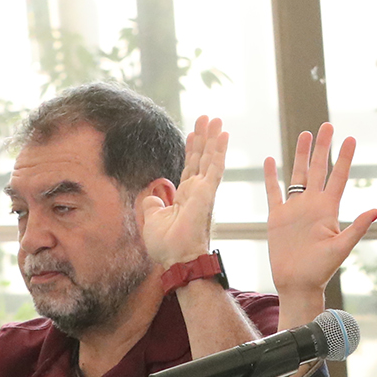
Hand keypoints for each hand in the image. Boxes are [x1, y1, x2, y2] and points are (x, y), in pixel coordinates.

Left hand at [140, 116, 225, 269]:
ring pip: (210, 158)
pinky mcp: (208, 192)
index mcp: (186, 197)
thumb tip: (152, 195)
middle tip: (208, 117)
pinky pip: (215, 167)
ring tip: (216, 119)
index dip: (191, 149)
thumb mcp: (152, 220)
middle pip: (201, 157)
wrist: (177, 259)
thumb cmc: (167, 246)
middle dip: (204, 137)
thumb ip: (154, 205)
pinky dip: (219, 150)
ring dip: (213, 137)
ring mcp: (204, 191)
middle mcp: (197, 191)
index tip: (193, 132)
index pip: (190, 167)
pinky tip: (224, 135)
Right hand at [264, 125, 376, 310]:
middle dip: (323, 147)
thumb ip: (357, 227)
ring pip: (297, 175)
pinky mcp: (277, 217)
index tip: (350, 138)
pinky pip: (273, 192)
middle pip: (318, 169)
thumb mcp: (341, 248)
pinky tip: (271, 160)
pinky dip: (271, 177)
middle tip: (327, 125)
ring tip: (305, 134)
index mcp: (328, 209)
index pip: (338, 177)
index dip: (345, 158)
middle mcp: (312, 205)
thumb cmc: (321, 270)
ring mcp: (295, 209)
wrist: (297, 284)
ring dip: (301, 155)